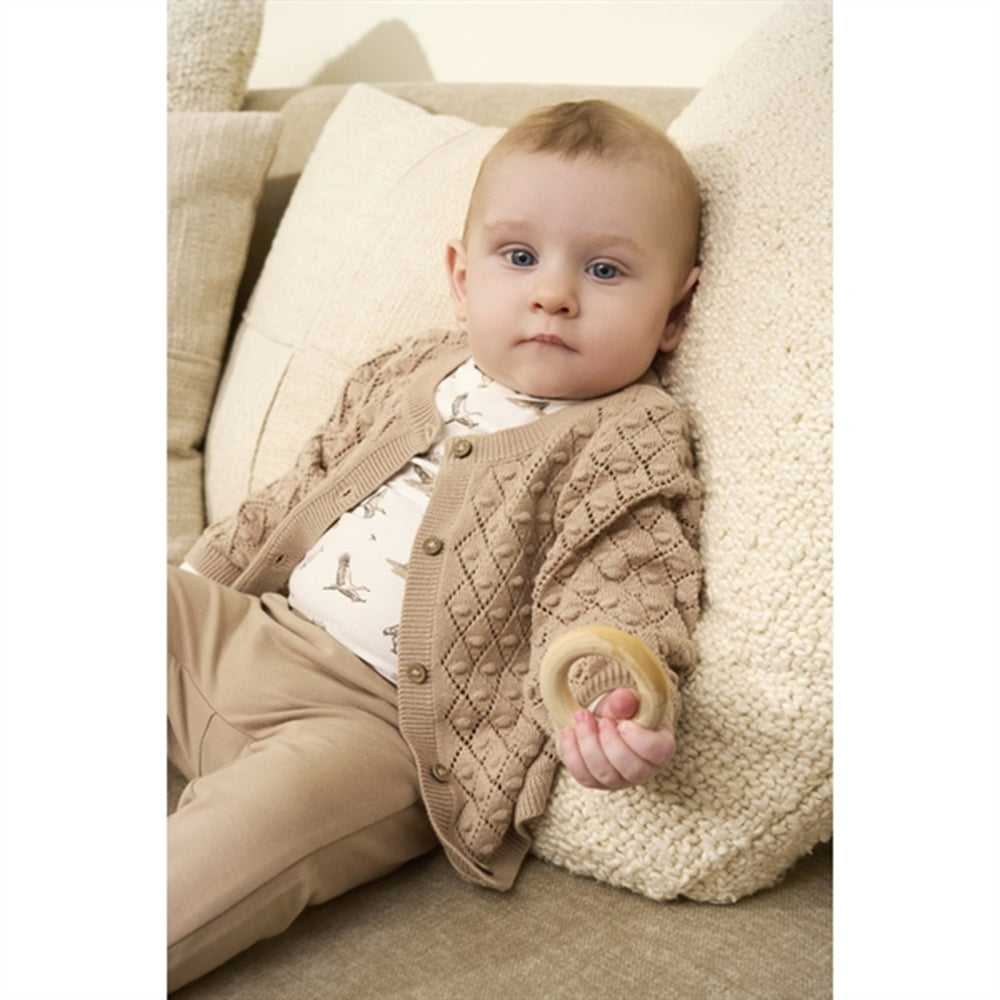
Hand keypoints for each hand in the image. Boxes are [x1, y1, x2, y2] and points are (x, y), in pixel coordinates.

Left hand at [558, 688, 675, 790]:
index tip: (622, 724)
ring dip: (588, 745)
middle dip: (610, 743)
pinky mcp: (596, 782)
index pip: (657, 752)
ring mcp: (619, 780)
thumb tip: (622, 699)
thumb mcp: (629, 700)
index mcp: (660, 747)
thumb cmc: (626, 711)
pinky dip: (572, 754)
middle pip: (630, 769)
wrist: (610, 720)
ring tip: (581, 717)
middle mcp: (643, 770)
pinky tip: (569, 732)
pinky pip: (583, 776)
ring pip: (604, 774)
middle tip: (600, 720)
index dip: (639, 740)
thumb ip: (626, 700)